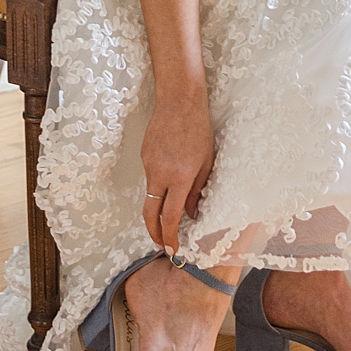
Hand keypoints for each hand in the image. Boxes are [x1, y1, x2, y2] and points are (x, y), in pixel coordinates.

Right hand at [140, 84, 214, 252]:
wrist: (180, 100)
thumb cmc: (199, 129)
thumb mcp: (206, 162)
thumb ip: (197, 191)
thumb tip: (190, 215)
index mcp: (179, 178)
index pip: (169, 217)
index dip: (169, 237)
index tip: (172, 250)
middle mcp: (160, 174)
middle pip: (149, 214)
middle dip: (153, 233)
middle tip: (161, 244)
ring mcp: (148, 165)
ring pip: (150, 195)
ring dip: (158, 208)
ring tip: (172, 213)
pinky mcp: (144, 156)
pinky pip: (151, 178)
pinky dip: (159, 186)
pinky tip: (171, 177)